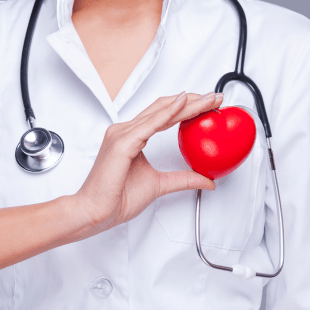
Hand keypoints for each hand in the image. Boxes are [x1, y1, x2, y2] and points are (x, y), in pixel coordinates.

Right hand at [69, 92, 222, 235]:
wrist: (94, 212)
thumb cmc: (116, 198)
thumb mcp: (160, 185)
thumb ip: (184, 179)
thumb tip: (208, 180)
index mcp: (131, 137)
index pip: (163, 114)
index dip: (187, 107)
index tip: (209, 105)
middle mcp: (125, 131)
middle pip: (163, 107)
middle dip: (192, 100)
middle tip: (215, 97)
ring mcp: (122, 135)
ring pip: (160, 112)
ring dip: (187, 103)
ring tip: (208, 100)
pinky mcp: (122, 144)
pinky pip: (149, 125)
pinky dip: (167, 113)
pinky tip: (183, 104)